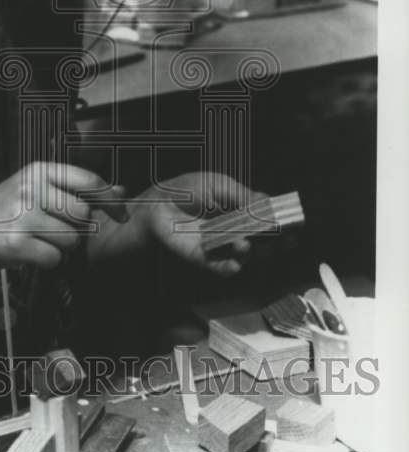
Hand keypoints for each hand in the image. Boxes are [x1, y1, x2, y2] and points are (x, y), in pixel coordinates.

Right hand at [0, 162, 125, 270]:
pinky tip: (29, 253)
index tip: (121, 214)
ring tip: (37, 240)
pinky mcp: (15, 243)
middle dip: (78, 229)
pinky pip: (55, 259)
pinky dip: (47, 262)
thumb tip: (121, 191)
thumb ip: (76, 190)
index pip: (89, 180)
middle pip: (83, 214)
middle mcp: (30, 188)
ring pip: (72, 240)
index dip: (111, 199)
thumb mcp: (35, 191)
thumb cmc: (1, 212)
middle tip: (54, 230)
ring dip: (61, 247)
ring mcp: (21, 215)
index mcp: (37, 170)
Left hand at [139, 171, 268, 276]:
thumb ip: (240, 194)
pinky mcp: (204, 257)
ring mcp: (220, 245)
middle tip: (277, 241)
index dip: (281, 226)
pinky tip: (234, 265)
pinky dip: (229, 268)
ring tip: (243, 245)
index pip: (267, 222)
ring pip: (244, 256)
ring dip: (248, 253)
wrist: (157, 203)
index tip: (293, 228)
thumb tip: (266, 201)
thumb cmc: (187, 189)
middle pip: (262, 242)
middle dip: (272, 244)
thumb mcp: (217, 184)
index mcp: (241, 211)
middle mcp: (235, 230)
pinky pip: (220, 267)